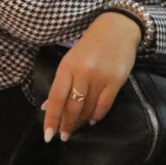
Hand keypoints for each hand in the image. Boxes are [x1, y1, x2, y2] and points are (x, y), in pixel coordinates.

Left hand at [42, 11, 141, 141]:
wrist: (118, 27)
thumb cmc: (90, 45)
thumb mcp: (71, 60)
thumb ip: (61, 84)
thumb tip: (47, 108)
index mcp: (67, 66)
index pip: (56, 98)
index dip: (51, 119)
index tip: (48, 136)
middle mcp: (82, 73)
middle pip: (72, 106)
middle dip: (66, 124)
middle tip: (63, 136)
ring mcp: (100, 77)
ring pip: (88, 108)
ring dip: (81, 121)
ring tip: (77, 128)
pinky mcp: (116, 80)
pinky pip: (104, 105)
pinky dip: (97, 115)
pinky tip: (93, 120)